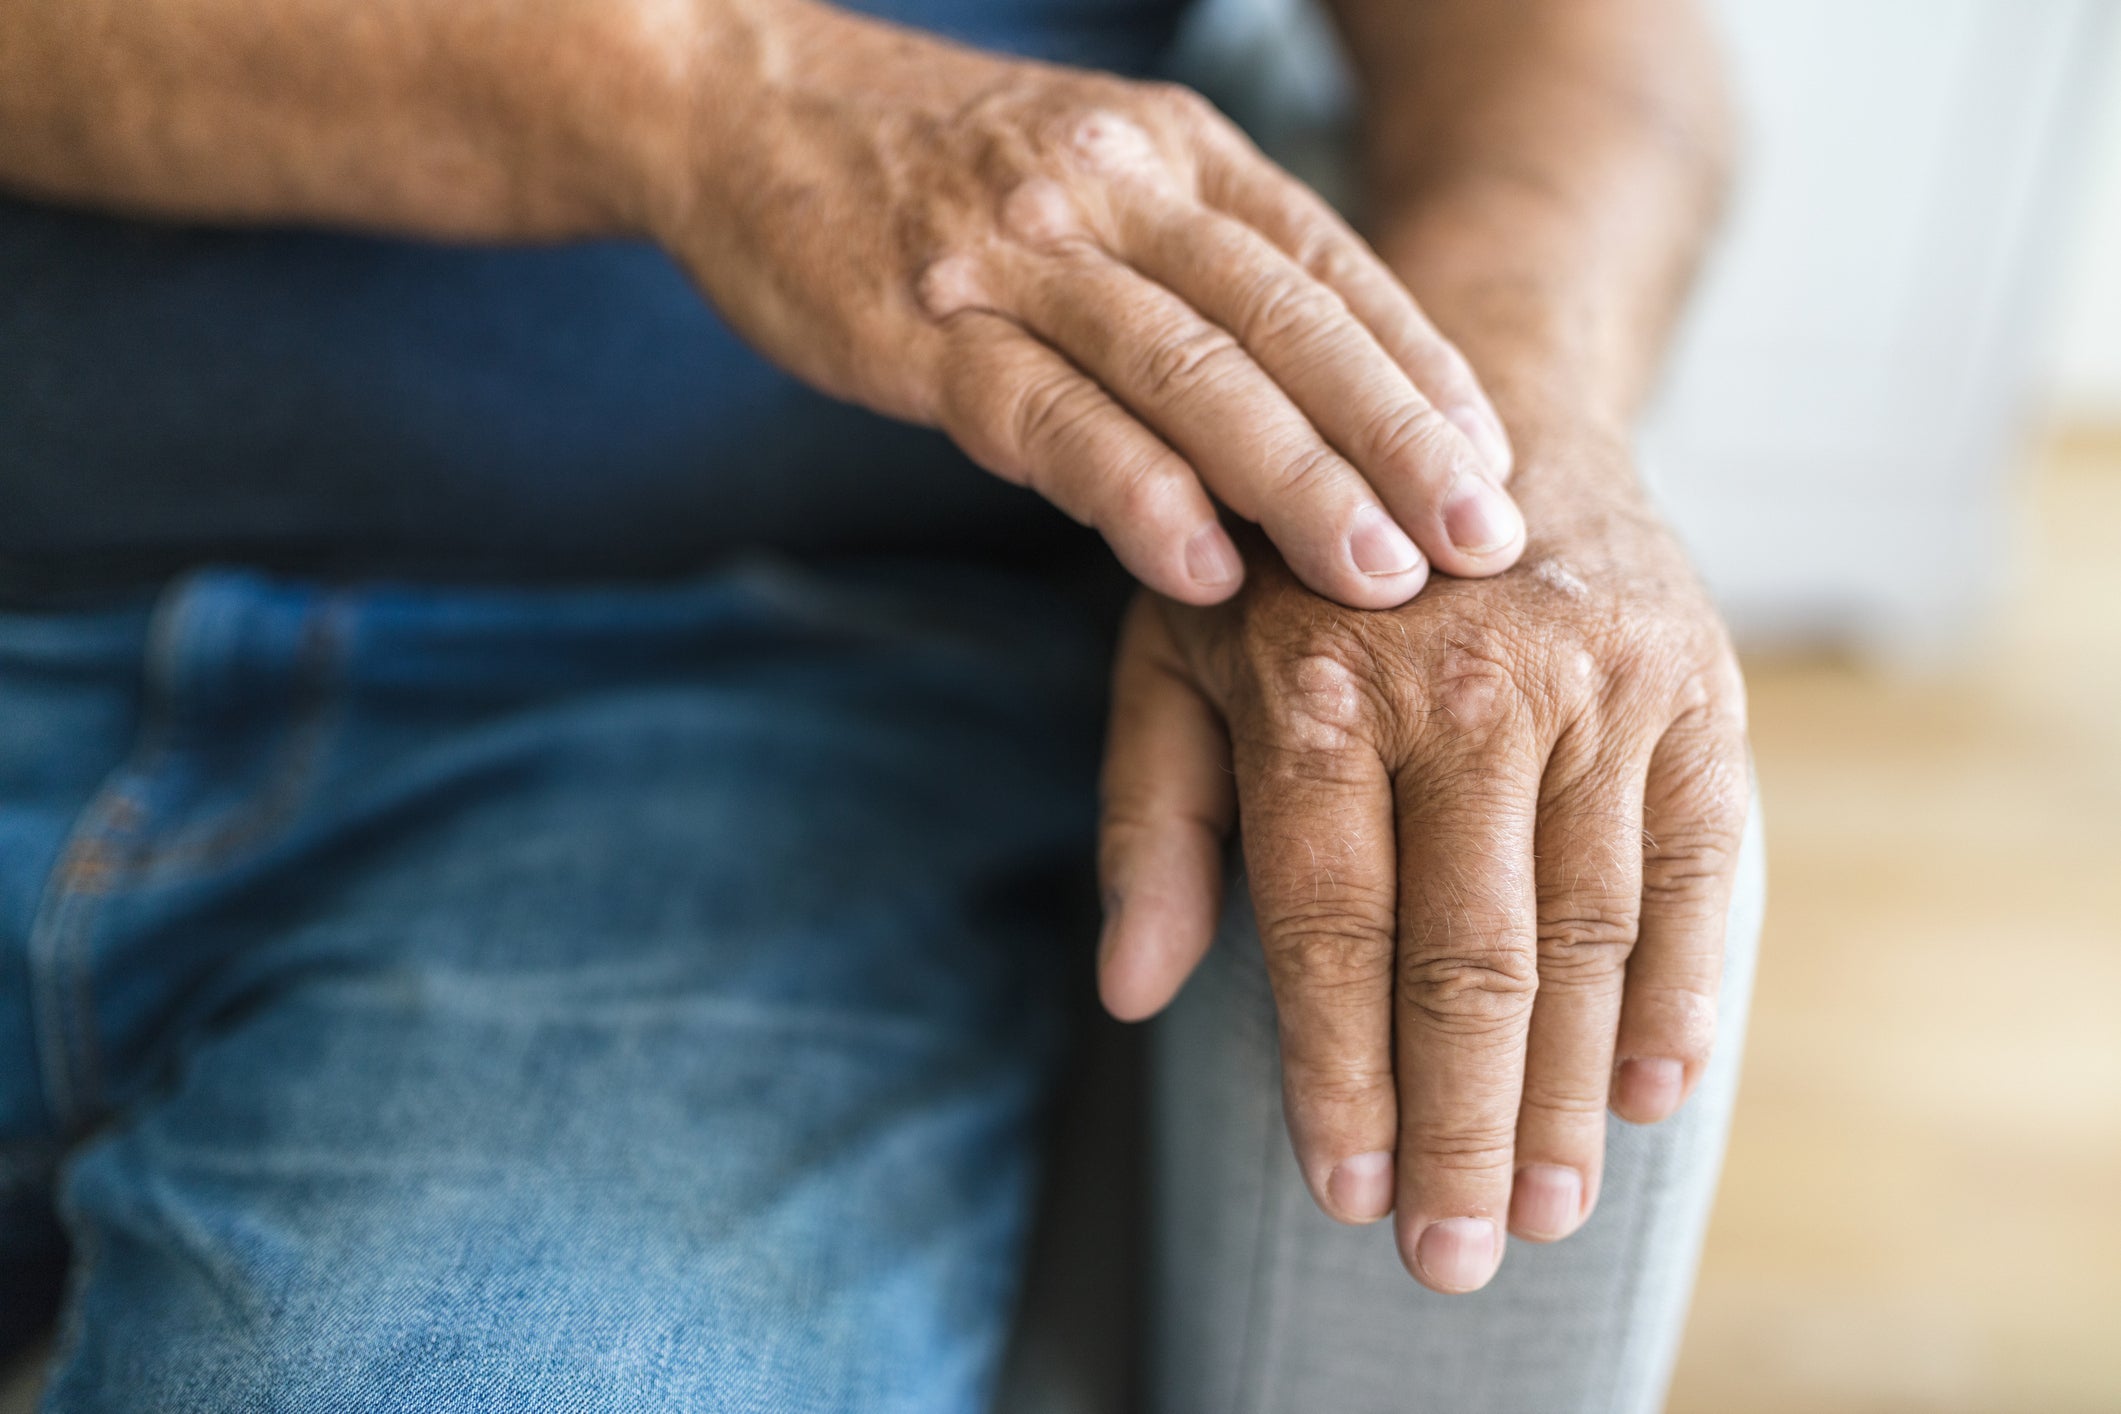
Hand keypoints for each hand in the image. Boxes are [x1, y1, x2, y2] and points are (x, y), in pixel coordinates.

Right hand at [654, 0, 1523, 607]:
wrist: (742, 98)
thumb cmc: (935, 169)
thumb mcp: (1095, 177)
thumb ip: (1199, 268)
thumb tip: (1318, 406)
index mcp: (1177, 152)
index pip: (1333, 266)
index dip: (1423, 372)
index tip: (1497, 469)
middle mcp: (1118, 187)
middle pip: (1288, 322)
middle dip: (1397, 441)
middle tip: (1483, 546)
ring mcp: (1020, 252)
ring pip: (1189, 372)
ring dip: (1294, 483)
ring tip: (1377, 580)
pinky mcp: (925, 325)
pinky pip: (1050, 417)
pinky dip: (1134, 494)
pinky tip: (1199, 572)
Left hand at [1096, 430, 1749, 1292]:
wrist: (1479, 404)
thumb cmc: (1295, 567)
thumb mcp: (1174, 657)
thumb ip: (1153, 820)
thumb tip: (1131, 992)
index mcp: (1314, 684)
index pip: (1327, 930)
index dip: (1337, 1079)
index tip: (1344, 1195)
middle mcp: (1461, 683)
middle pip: (1465, 960)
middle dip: (1455, 1128)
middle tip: (1448, 1258)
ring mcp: (1594, 683)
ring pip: (1585, 938)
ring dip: (1563, 1096)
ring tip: (1541, 1213)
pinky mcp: (1696, 685)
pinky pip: (1700, 871)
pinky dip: (1681, 994)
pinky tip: (1650, 1096)